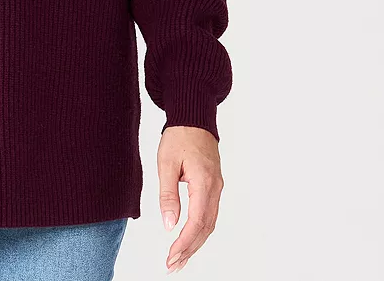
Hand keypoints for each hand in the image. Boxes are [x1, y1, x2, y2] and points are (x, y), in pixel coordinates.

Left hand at [157, 125, 223, 272]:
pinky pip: (209, 214)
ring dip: (194, 243)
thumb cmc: (179, 135)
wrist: (193, 117)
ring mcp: (217, 188)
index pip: (197, 222)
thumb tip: (169, 224)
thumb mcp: (166, 163)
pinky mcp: (213, 186)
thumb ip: (168, 194)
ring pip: (209, 224)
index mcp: (204, 182)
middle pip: (206, 228)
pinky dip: (199, 231)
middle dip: (189, 250)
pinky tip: (188, 239)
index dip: (184, 243)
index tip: (171, 257)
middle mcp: (215, 188)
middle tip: (173, 265)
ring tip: (178, 259)